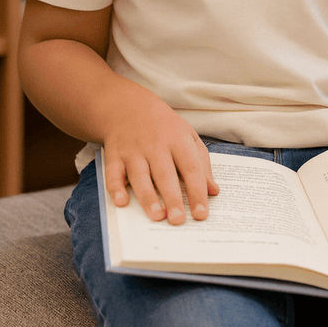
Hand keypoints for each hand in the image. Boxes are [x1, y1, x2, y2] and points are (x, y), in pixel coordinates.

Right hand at [102, 82, 219, 223]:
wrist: (128, 106)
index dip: (197, 192)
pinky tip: (121, 202)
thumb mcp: (188, 137)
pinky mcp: (115, 155)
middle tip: (178, 221)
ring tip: (157, 216)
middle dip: (172, 198)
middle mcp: (156, 145)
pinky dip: (115, 188)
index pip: (191, 168)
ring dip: (147, 196)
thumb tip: (213, 191)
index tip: (202, 214)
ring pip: (140, 176)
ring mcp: (134, 150)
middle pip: (165, 174)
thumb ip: (202, 164)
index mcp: (178, 140)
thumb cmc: (165, 127)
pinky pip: (113, 173)